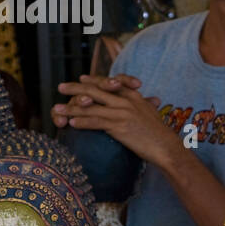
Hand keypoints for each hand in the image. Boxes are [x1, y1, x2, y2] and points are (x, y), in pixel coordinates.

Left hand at [55, 74, 177, 168]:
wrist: (167, 147)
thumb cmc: (160, 133)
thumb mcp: (151, 113)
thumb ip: (144, 104)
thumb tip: (146, 101)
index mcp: (133, 96)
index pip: (109, 82)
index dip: (93, 80)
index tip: (81, 78)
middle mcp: (125, 101)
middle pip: (95, 90)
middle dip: (75, 88)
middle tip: (60, 87)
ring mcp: (122, 113)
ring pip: (91, 106)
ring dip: (71, 108)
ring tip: (57, 110)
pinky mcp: (119, 126)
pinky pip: (96, 122)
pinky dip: (82, 121)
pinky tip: (71, 123)